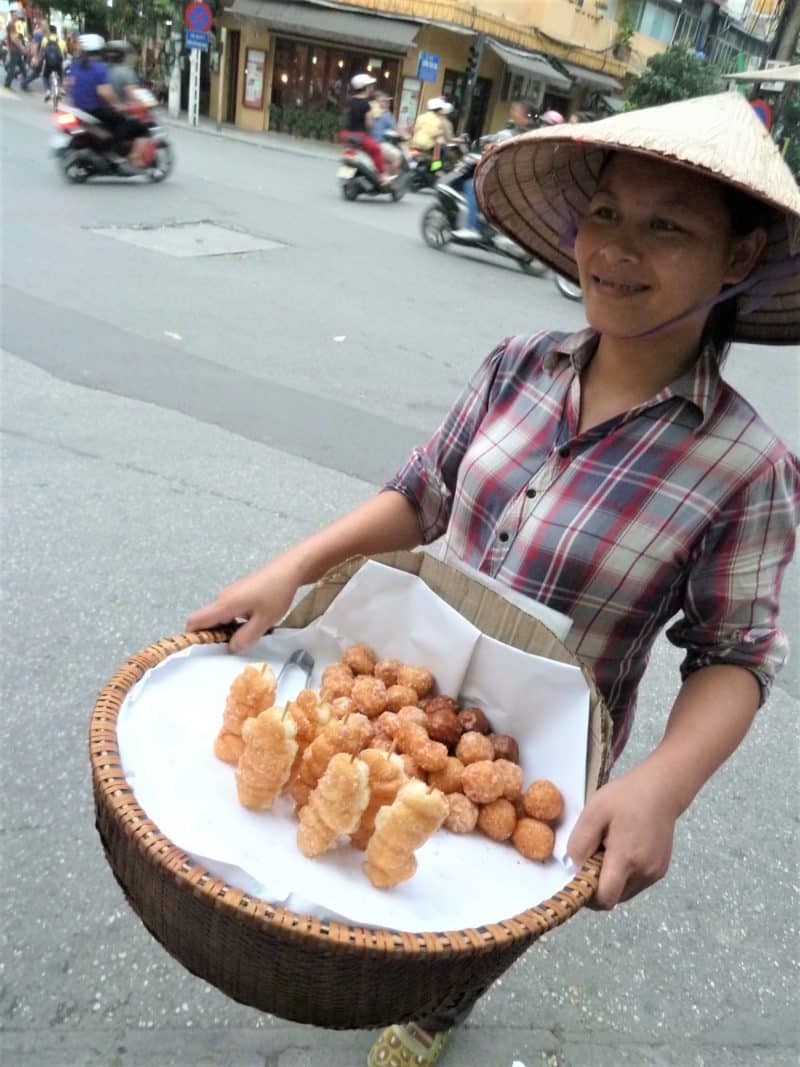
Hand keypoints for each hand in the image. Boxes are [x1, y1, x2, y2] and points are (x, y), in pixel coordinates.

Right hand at [186, 556, 303, 652]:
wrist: (290, 568)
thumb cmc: (276, 593)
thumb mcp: (264, 621)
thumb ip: (246, 637)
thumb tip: (231, 647)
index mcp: (224, 605)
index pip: (195, 621)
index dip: (193, 637)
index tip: (204, 651)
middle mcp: (222, 598)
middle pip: (208, 621)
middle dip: (216, 636)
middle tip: (236, 647)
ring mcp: (230, 594)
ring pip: (221, 617)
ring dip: (229, 629)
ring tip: (250, 636)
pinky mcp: (239, 592)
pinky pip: (230, 610)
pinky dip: (236, 621)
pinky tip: (254, 623)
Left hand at [567, 762, 681, 909]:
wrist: (661, 789)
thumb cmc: (625, 797)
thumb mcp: (593, 812)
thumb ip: (579, 844)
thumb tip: (575, 869)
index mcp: (626, 859)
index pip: (605, 898)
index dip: (588, 895)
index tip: (579, 875)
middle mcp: (644, 873)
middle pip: (614, 897)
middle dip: (598, 883)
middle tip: (595, 853)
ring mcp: (655, 873)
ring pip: (624, 892)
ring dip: (612, 879)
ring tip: (610, 848)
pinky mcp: (661, 870)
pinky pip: (636, 883)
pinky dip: (625, 874)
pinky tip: (624, 848)